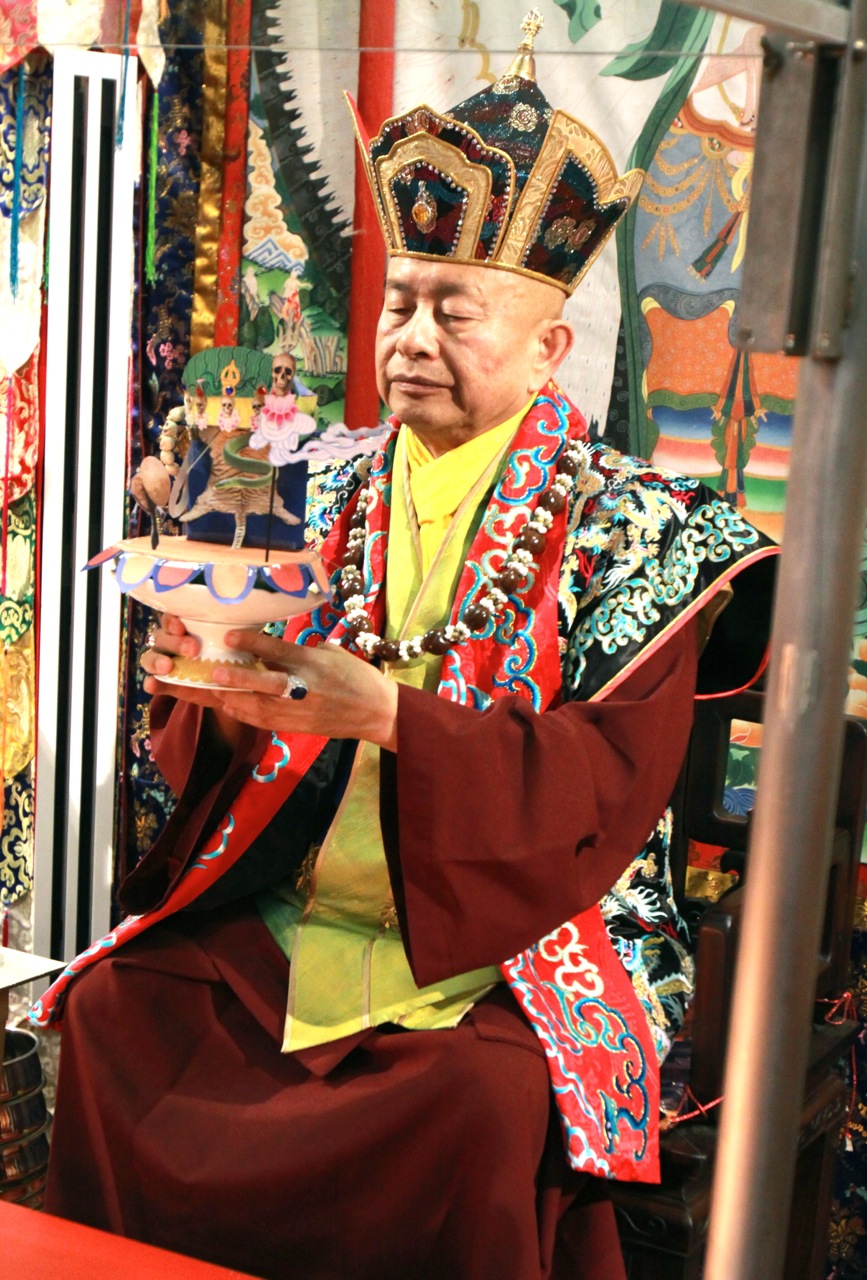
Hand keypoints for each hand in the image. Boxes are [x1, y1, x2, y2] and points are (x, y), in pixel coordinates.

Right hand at [141, 613, 223, 709]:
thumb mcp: (230, 645)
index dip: (171, 621)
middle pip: (161, 638)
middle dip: (174, 643)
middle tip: (193, 649)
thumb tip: (236, 630)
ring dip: (157, 661)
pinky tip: (153, 684)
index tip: (181, 627)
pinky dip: (152, 683)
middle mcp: (169, 644)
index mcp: (182, 629)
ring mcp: (164, 663)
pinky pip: (154, 682)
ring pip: (150, 658)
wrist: (228, 687)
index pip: (170, 619)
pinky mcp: (165, 684)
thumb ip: (230, 636)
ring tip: (167, 667)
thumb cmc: (226, 656)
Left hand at [209, 631, 397, 750]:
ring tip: (216, 691)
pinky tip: (231, 707)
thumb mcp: (332, 654)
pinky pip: (267, 722)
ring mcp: (301, 709)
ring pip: (261, 707)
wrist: (377, 711)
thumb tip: (274, 650)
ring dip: (236, 699)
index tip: (230, 637)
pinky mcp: (299, 726)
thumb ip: (303, 651)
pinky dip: (246, 715)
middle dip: (239, 679)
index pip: (279, 651)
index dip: (252, 643)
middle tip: (214, 672)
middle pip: (266, 683)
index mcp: (314, 663)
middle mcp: (305, 686)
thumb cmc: (357, 676)